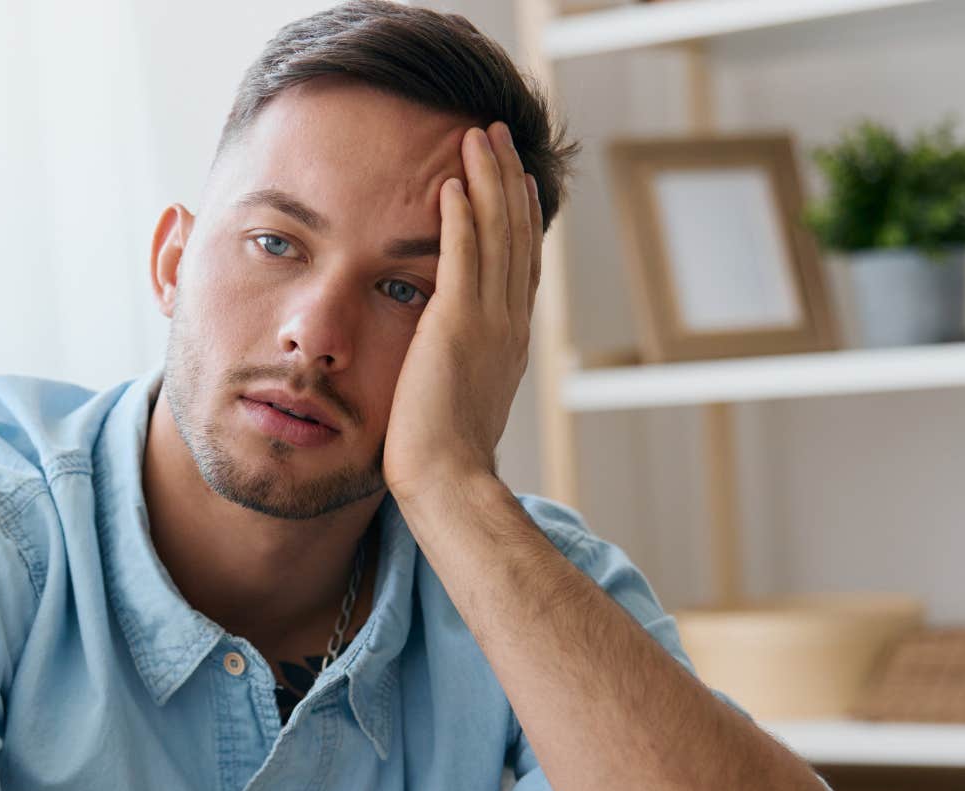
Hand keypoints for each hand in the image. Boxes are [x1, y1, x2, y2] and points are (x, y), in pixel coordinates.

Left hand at [382, 120, 542, 504]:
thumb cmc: (443, 456)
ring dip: (487, 180)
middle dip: (507, 180)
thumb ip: (462, 367)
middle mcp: (509, 323)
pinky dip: (461, 216)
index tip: (516, 178)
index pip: (520, 262)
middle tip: (497, 136)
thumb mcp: (462, 400)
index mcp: (510, 339)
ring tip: (477, 138)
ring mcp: (489, 322)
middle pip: (515, 234)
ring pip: (494, 234)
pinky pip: (462, 256)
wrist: (448, 480)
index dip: (520, 214)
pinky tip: (453, 182)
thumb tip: (450, 360)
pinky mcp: (457, 325)